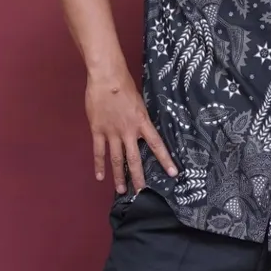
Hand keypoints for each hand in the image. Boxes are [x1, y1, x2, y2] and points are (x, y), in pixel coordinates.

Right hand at [85, 70, 176, 194]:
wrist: (106, 78)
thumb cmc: (124, 86)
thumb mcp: (140, 104)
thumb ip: (140, 119)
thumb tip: (143, 130)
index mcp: (142, 123)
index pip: (157, 145)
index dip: (165, 160)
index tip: (173, 173)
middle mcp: (128, 131)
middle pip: (135, 159)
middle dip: (139, 177)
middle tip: (142, 192)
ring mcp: (112, 133)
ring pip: (117, 159)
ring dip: (120, 176)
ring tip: (121, 190)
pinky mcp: (98, 131)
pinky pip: (99, 151)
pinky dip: (99, 165)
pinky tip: (101, 177)